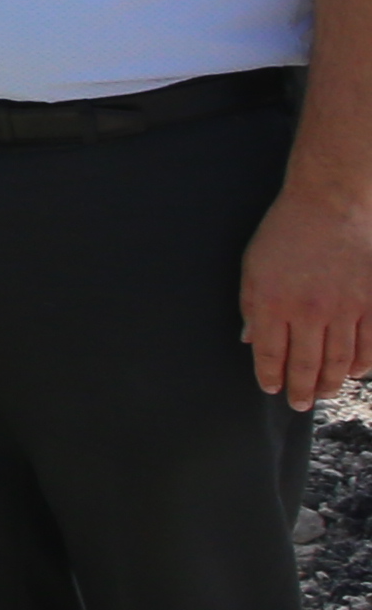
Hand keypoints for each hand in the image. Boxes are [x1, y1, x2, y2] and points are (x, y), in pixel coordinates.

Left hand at [241, 186, 371, 406]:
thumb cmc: (286, 233)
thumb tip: (250, 340)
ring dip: (331, 382)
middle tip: (299, 404)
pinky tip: (356, 373)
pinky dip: (363, 364)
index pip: (270, 354)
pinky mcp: (371, 302)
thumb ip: (252, 306)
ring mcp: (343, 308)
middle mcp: (308, 312)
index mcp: (272, 303)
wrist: (330, 205)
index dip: (271, 376)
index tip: (272, 389)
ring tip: (323, 394)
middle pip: (305, 364)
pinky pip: (369, 344)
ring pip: (339, 360)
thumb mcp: (253, 267)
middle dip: (300, 390)